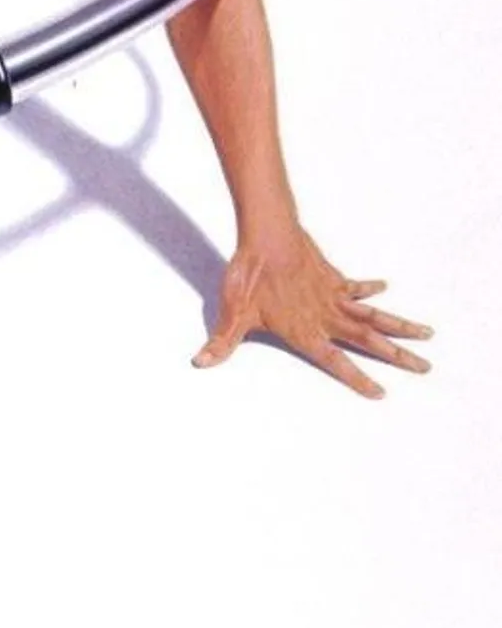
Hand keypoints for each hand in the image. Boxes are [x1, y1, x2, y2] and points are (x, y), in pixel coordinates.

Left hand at [194, 228, 432, 397]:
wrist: (267, 235)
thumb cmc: (249, 276)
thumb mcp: (233, 313)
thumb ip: (221, 342)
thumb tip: (200, 363)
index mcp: (305, 331)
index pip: (335, 361)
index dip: (356, 378)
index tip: (380, 392)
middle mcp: (325, 317)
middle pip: (368, 341)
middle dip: (397, 356)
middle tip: (426, 367)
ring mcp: (332, 296)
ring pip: (373, 315)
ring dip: (400, 325)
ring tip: (427, 334)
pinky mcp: (331, 277)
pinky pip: (355, 287)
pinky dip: (369, 289)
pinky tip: (383, 289)